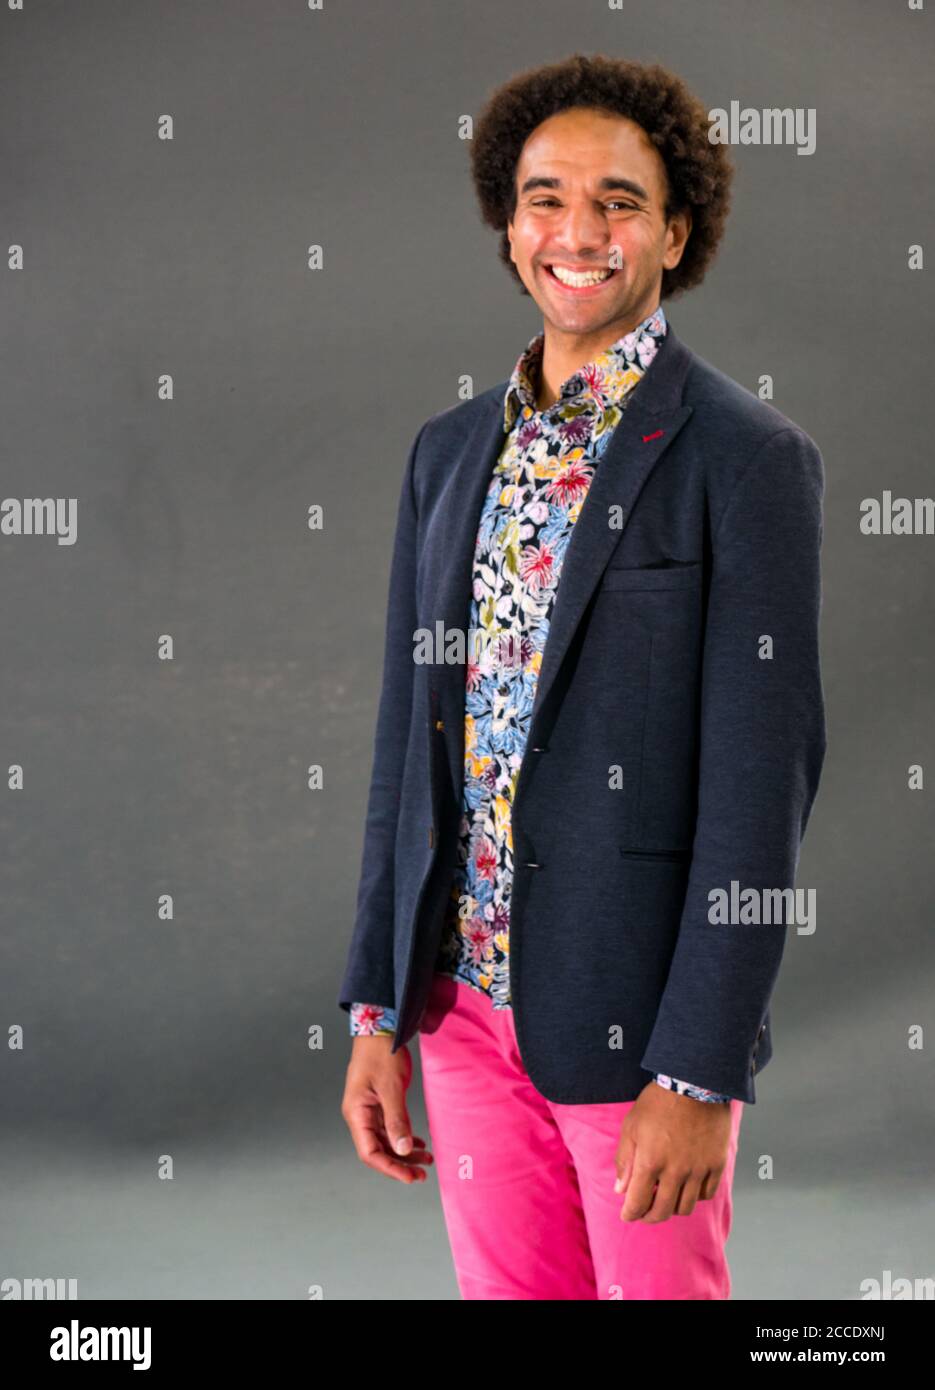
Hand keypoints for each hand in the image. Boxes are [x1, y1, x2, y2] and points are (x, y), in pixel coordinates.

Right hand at [341, 1035, 433, 1184]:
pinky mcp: (378, 1104)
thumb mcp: (391, 1087)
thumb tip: (402, 1150)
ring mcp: (368, 1111)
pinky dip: (404, 1137)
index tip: (411, 1177)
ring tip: (427, 1160)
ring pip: (385, 1141)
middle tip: (423, 1173)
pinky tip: (419, 1143)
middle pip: (378, 1151)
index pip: (370, 1153)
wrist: (379, 1030)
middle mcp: (360, 1116)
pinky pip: (389, 1128)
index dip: (390, 1168)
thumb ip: (397, 1119)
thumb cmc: (381, 1054)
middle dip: (400, 1164)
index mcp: (357, 1114)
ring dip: (404, 1152)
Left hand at [614, 1081, 732, 1223]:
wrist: (694, 1083)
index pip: (637, 1203)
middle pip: (663, 1211)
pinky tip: (687, 1188)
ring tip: (666, 1200)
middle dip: (649, 1217)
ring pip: (686, 1207)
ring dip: (672, 1208)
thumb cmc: (658, 1102)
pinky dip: (695, 1197)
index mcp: (650, 1162)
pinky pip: (706, 1194)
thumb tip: (621, 1190)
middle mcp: (675, 1171)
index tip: (627, 1215)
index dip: (630, 1214)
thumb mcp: (632, 1126)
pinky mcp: (716, 1163)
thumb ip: (625, 1160)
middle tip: (645, 1213)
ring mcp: (698, 1169)